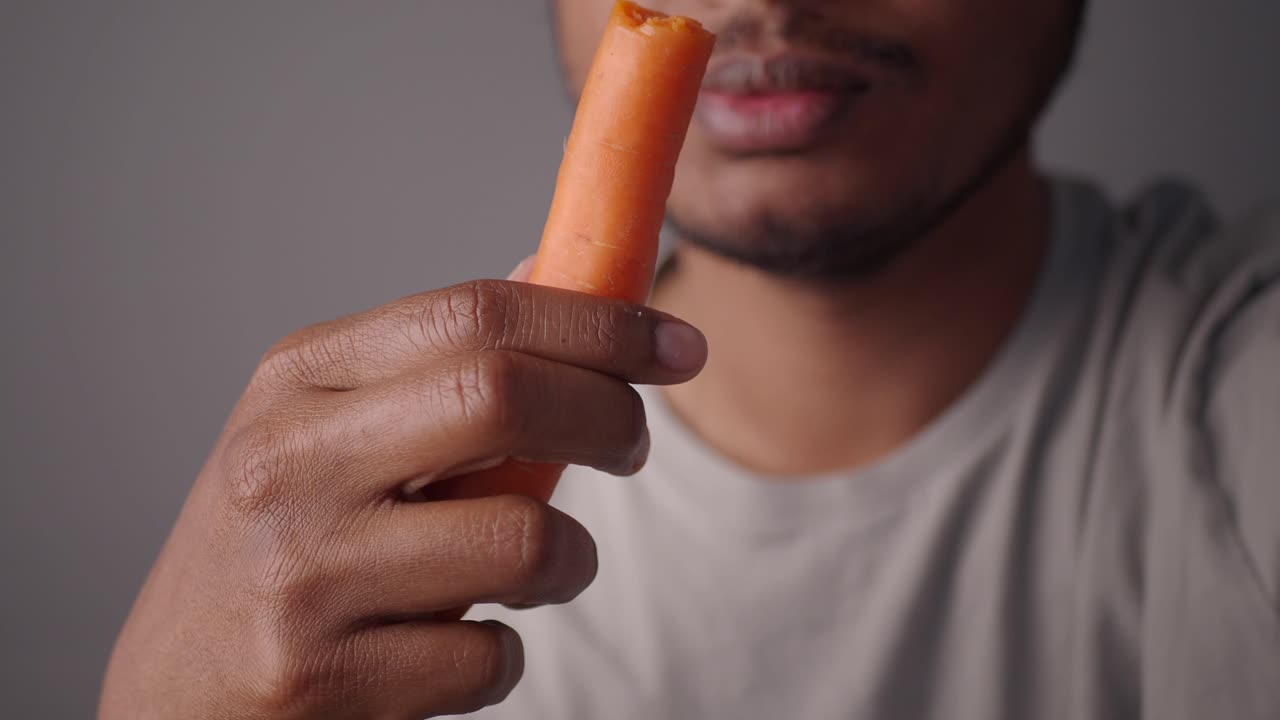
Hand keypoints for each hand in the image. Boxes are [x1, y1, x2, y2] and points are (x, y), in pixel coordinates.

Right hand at [99, 276, 706, 718]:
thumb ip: (438, 362)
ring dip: (570, 559)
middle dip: (610, 415)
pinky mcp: (322, 678)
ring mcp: (301, 575)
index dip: (601, 322)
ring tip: (542, 567)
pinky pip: (490, 655)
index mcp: (298, 381)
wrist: (175, 693)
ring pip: (523, 541)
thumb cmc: (280, 546)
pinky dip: (504, 652)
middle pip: (503, 395)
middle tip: (634, 443)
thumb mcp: (328, 430)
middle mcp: (290, 464)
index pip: (477, 314)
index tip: (677, 345)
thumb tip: (555, 275)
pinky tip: (456, 645)